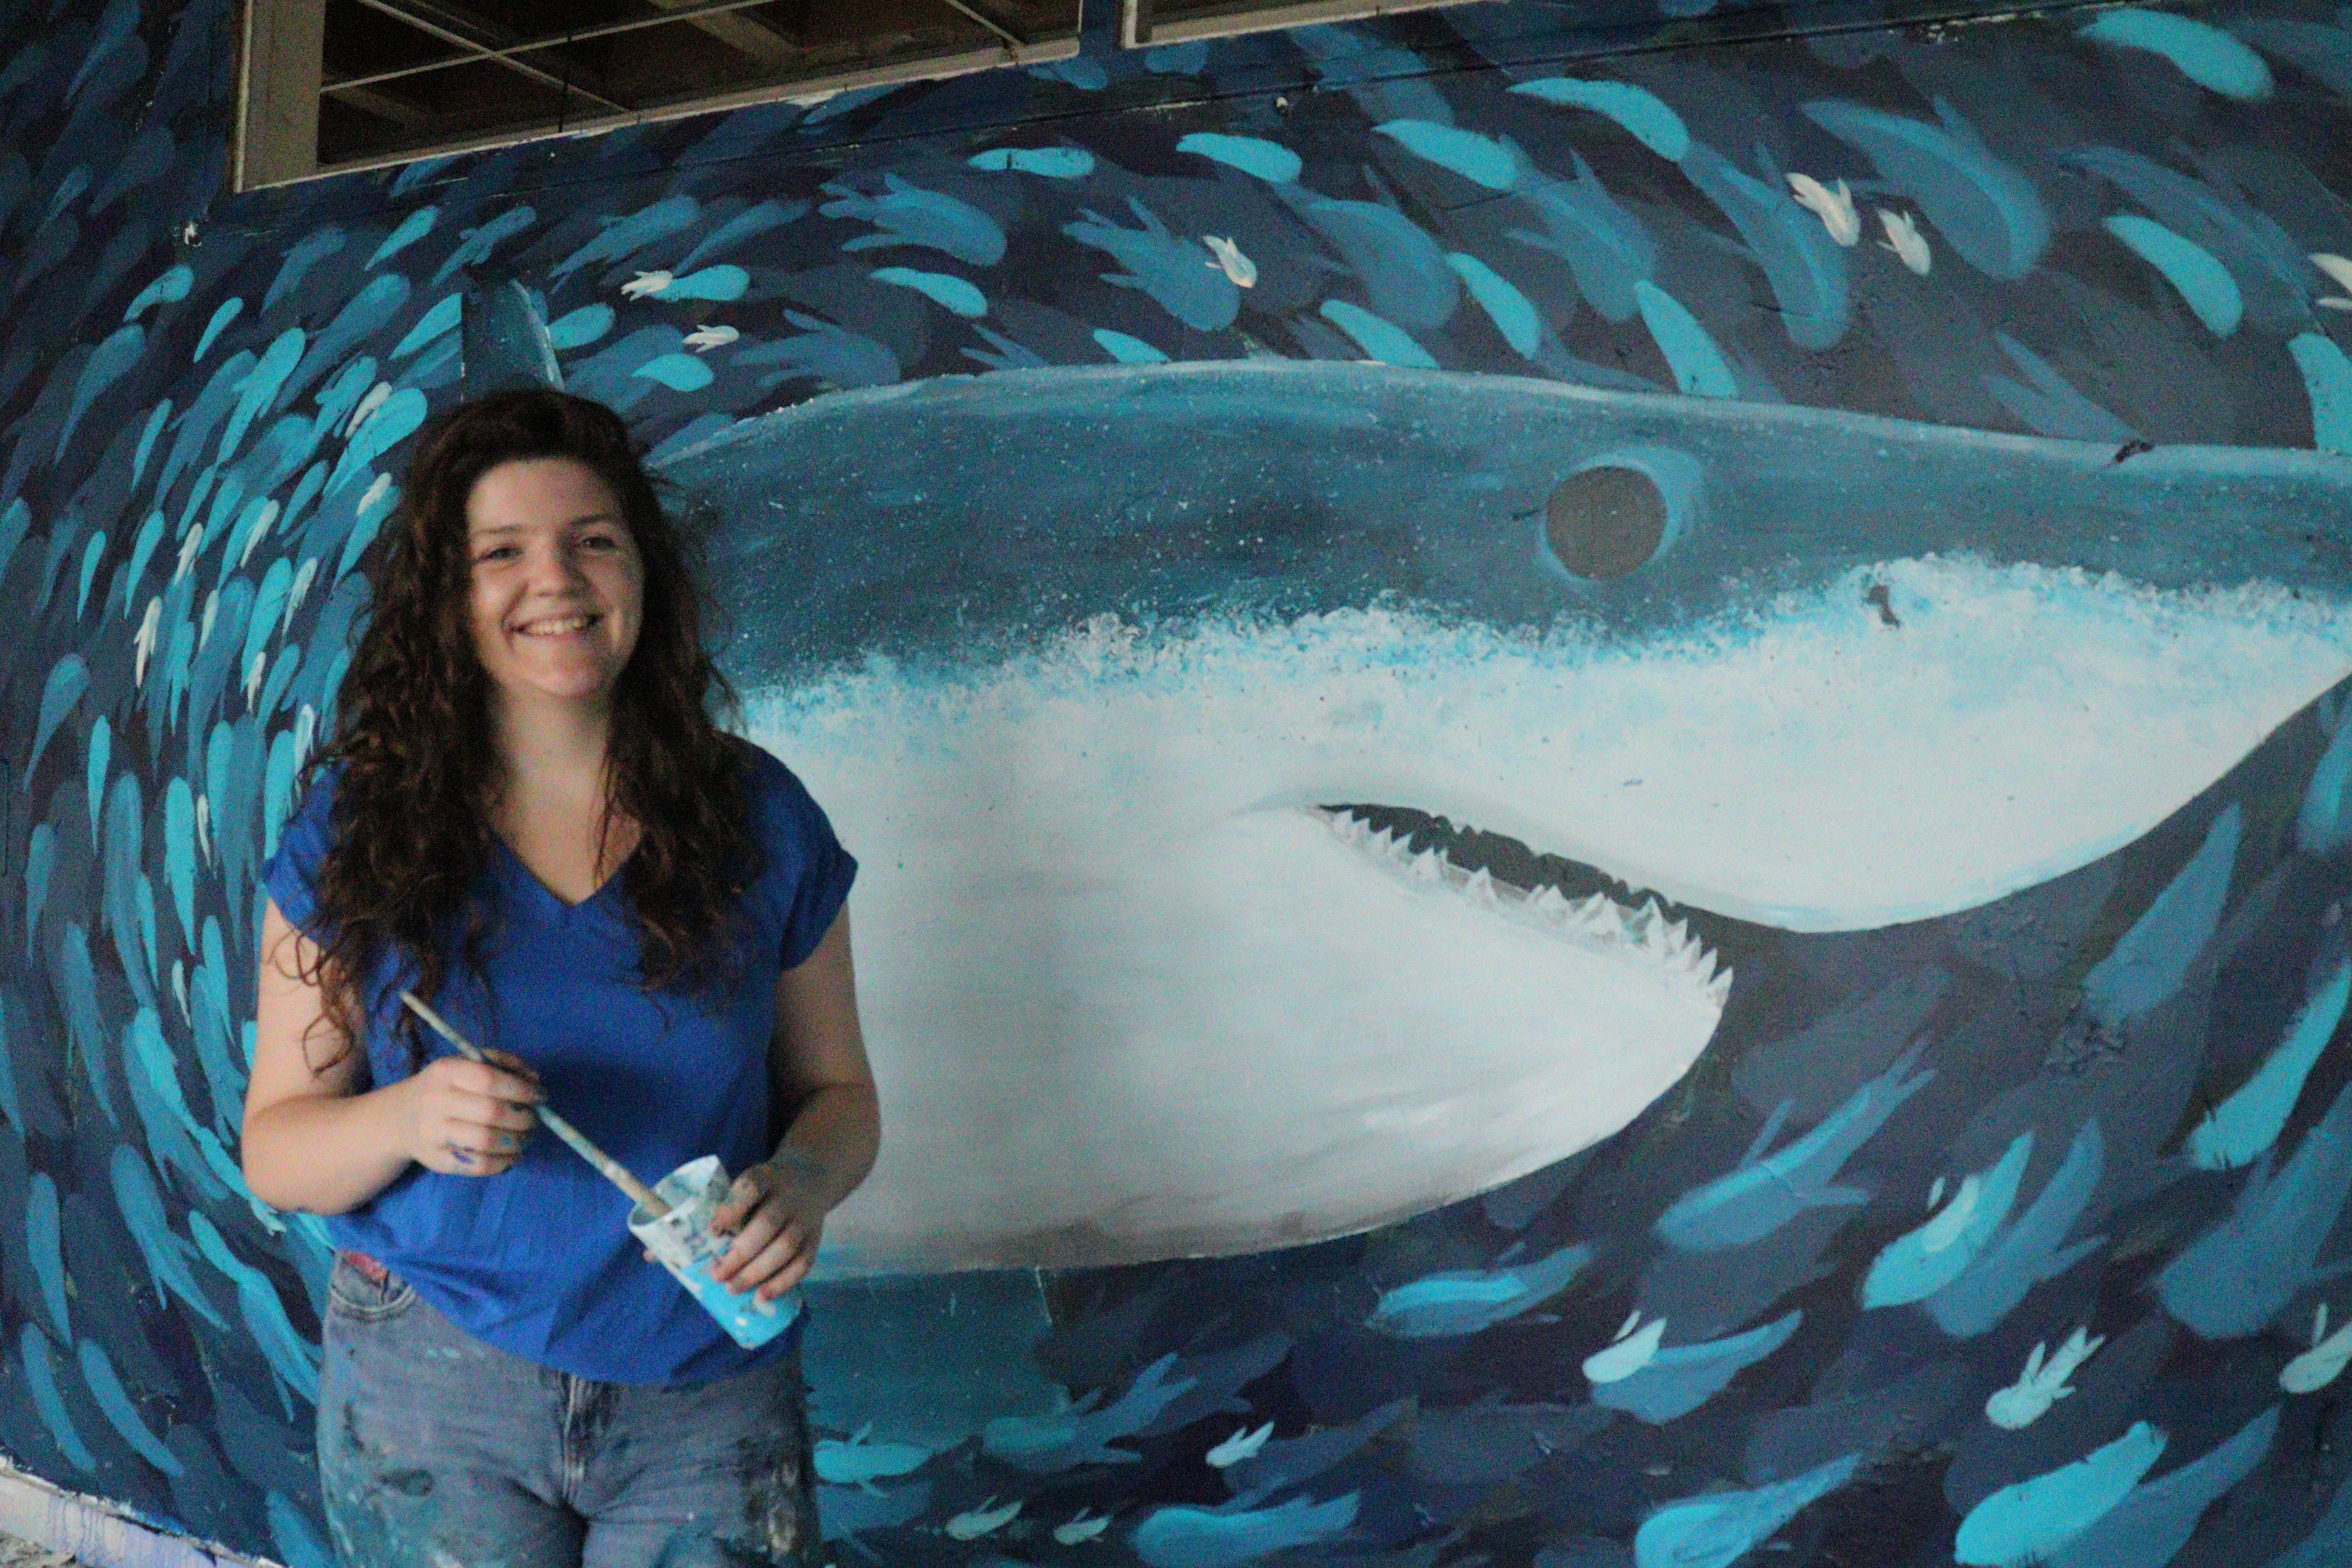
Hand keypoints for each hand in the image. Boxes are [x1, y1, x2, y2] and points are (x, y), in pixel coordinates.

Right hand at [397, 1050, 539, 1176]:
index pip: (489, 1079)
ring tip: (526, 1138)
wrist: (401, 1118)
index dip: (521, 1089)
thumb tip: (534, 1079)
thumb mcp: (466, 1064)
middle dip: (523, 1117)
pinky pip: (478, 1166)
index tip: (540, 1097)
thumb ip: (501, 1064)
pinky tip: (512, 1155)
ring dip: (517, 1142)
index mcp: (445, 1072)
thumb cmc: (445, 1087)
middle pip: (491, 1112)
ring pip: (486, 1141)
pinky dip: (503, 1163)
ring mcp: (433, 1134)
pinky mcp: (436, 1161)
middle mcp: (435, 1101)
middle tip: (534, 1120)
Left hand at [704, 1158, 827, 1300]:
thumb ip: (730, 1205)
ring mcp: (805, 1218)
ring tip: (733, 1288)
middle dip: (740, 1253)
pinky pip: (803, 1263)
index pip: (751, 1188)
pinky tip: (762, 1296)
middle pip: (768, 1223)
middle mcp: (789, 1197)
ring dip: (758, 1272)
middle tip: (717, 1275)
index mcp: (766, 1177)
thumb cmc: (766, 1188)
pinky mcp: (815, 1238)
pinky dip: (783, 1282)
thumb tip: (701, 1242)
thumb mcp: (749, 1182)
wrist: (811, 1178)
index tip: (712, 1231)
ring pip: (786, 1247)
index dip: (731, 1209)